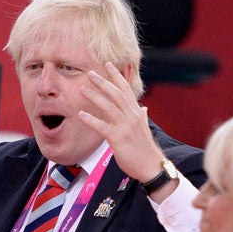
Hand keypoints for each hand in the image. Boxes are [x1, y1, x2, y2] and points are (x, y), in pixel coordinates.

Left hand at [77, 62, 170, 183]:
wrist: (151, 166)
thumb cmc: (145, 149)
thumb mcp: (144, 129)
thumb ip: (141, 117)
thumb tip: (143, 108)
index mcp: (136, 112)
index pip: (126, 89)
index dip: (117, 76)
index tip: (108, 65)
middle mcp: (131, 116)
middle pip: (116, 94)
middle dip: (102, 82)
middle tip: (90, 73)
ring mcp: (125, 127)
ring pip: (108, 106)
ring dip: (94, 96)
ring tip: (82, 88)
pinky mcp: (118, 139)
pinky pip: (102, 127)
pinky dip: (91, 119)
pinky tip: (81, 114)